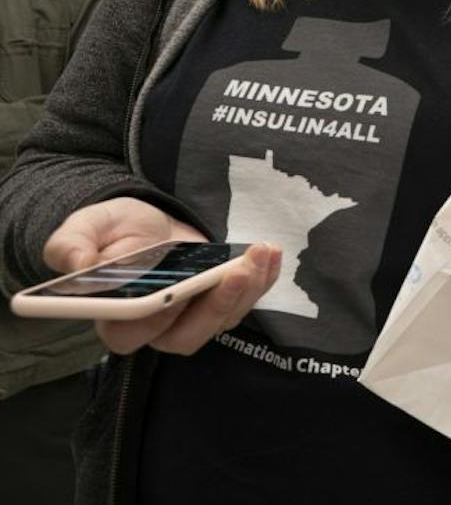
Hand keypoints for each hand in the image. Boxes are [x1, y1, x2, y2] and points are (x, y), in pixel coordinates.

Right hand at [43, 197, 281, 355]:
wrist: (147, 221)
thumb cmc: (112, 230)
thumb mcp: (86, 227)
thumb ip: (71, 245)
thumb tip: (77, 264)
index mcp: (114, 317)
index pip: (132, 334)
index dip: (156, 317)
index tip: (178, 290)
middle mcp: (155, 328)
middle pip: (187, 336)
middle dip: (217, 304)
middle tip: (239, 269)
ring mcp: (191, 318)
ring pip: (222, 320)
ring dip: (247, 290)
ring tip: (261, 253)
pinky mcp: (218, 303)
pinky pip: (244, 302)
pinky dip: (262, 280)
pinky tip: (271, 254)